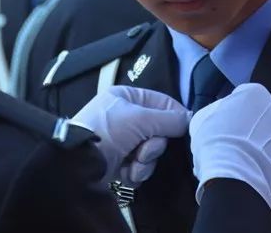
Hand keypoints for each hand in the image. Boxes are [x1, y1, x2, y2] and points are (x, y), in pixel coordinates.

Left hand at [72, 86, 189, 186]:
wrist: (79, 164)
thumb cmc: (108, 131)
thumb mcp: (140, 119)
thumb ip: (169, 119)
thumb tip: (191, 118)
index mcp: (126, 97)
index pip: (161, 103)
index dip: (174, 116)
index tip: (186, 128)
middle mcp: (124, 117)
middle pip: (158, 131)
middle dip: (154, 145)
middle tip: (144, 150)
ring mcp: (121, 141)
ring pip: (151, 152)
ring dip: (145, 161)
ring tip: (131, 163)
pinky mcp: (118, 163)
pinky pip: (140, 167)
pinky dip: (135, 172)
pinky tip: (124, 173)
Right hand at [190, 83, 270, 209]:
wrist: (233, 177)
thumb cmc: (214, 143)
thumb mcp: (203, 119)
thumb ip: (218, 110)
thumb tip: (224, 112)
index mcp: (255, 93)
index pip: (247, 96)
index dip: (237, 111)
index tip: (230, 125)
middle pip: (267, 115)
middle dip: (257, 127)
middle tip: (242, 143)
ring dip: (269, 146)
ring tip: (252, 162)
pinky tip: (261, 174)